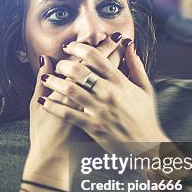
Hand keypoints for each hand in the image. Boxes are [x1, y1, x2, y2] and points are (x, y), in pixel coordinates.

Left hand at [38, 38, 168, 153]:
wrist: (148, 147)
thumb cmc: (146, 117)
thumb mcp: (145, 89)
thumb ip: (136, 66)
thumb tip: (129, 45)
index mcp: (120, 82)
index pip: (96, 57)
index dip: (79, 48)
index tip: (69, 47)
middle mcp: (109, 93)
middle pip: (80, 71)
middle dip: (64, 64)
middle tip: (57, 65)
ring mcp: (100, 110)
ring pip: (70, 90)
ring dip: (54, 82)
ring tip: (46, 79)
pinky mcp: (93, 127)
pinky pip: (68, 114)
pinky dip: (53, 106)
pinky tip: (43, 100)